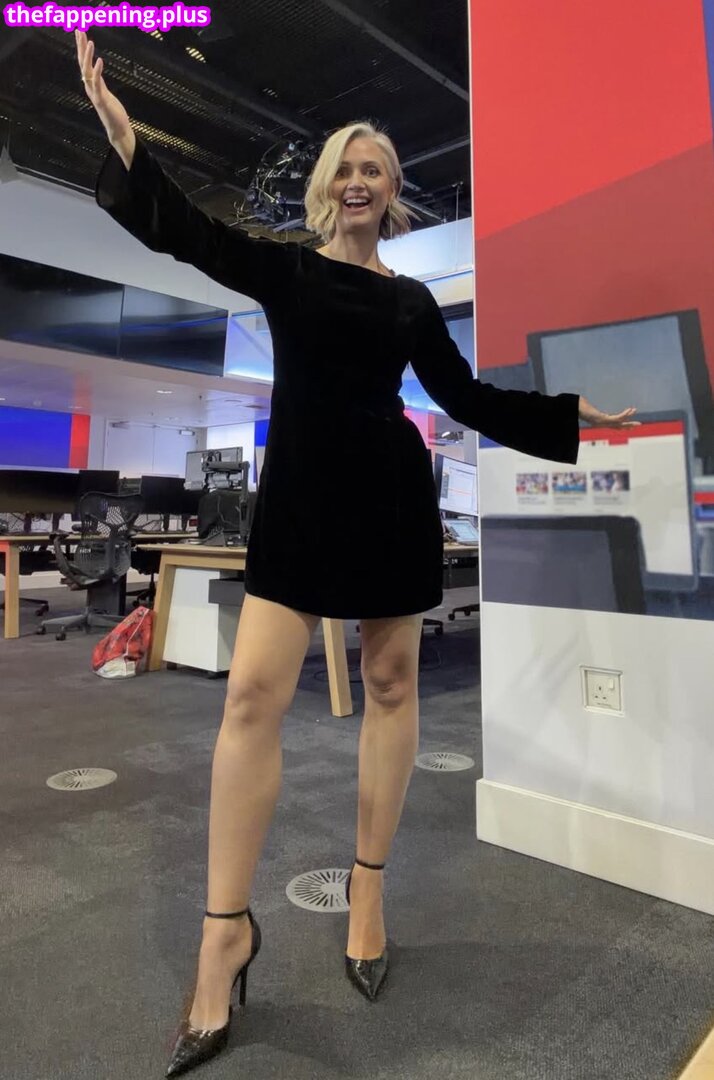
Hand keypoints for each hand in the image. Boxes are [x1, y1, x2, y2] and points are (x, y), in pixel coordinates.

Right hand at [75, 30, 134, 163]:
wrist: (117, 130)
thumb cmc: (113, 112)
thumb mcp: (105, 93)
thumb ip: (99, 82)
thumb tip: (96, 72)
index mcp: (92, 84)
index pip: (84, 62)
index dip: (82, 47)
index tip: (80, 31)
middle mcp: (90, 86)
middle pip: (83, 62)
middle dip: (81, 46)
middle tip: (79, 29)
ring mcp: (95, 93)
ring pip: (88, 71)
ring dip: (88, 56)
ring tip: (89, 41)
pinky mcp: (102, 100)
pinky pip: (98, 83)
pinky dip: (98, 71)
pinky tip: (100, 60)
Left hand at [578, 396, 639, 428]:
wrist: (575, 408)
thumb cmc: (578, 408)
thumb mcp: (584, 407)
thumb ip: (585, 405)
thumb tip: (582, 399)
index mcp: (600, 421)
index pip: (613, 424)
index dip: (622, 425)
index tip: (629, 426)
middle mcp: (602, 423)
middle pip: (618, 425)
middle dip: (628, 425)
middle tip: (639, 424)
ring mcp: (603, 422)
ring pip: (619, 422)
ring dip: (628, 419)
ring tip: (636, 415)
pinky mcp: (603, 419)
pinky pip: (617, 418)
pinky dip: (624, 415)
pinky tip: (630, 410)